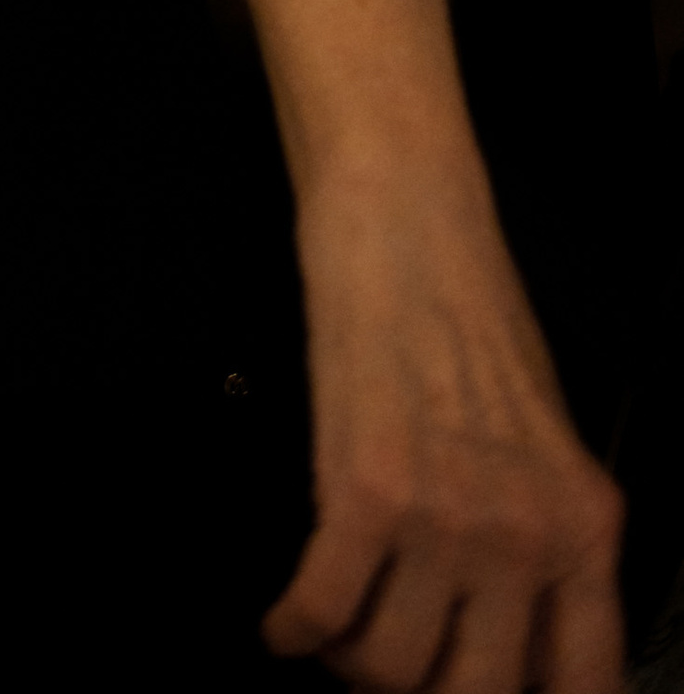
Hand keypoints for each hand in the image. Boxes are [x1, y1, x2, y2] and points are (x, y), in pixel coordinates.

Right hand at [268, 165, 624, 691]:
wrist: (409, 220)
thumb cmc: (472, 316)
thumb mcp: (546, 440)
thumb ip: (544, 542)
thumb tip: (509, 639)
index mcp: (586, 530)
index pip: (580, 687)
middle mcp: (527, 537)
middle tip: (388, 671)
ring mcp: (446, 517)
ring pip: (390, 667)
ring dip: (351, 665)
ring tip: (334, 639)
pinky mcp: (364, 487)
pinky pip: (320, 608)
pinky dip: (291, 630)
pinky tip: (281, 626)